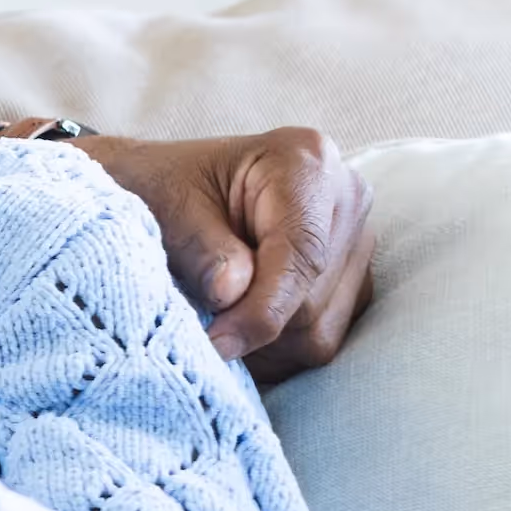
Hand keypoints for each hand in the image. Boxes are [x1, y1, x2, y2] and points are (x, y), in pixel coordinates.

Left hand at [68, 128, 371, 383]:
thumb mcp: (162, 207)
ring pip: (320, 330)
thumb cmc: (157, 188)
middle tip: (195, 324)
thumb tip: (231, 293)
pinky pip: (319, 339)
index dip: (260, 309)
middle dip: (250, 325)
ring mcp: (353, 242)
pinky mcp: (348, 281)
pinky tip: (233, 325)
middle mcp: (345, 199)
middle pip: (312, 300)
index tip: (216, 343)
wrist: (160, 188)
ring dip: (260, 345)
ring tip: (210, 319)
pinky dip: (271, 349)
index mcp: (305, 162)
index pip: (300, 252)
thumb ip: (198, 250)